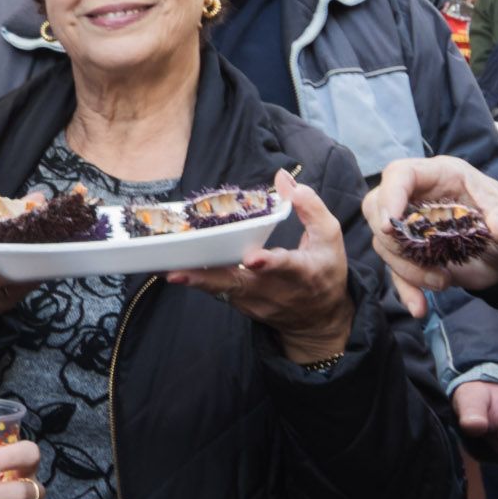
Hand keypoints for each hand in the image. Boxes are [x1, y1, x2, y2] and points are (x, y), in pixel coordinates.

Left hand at [168, 171, 354, 363]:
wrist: (319, 320)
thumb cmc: (325, 271)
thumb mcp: (329, 238)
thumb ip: (310, 206)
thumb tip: (284, 179)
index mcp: (303, 272)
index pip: (286, 267)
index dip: (270, 263)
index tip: (253, 258)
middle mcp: (276, 291)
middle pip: (238, 285)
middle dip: (208, 279)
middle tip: (178, 272)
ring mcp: (257, 303)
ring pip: (222, 291)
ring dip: (196, 281)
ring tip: (168, 270)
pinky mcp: (243, 307)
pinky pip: (219, 292)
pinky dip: (200, 281)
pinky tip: (178, 270)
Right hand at [365, 155, 497, 306]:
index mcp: (444, 176)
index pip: (401, 173)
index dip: (390, 194)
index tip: (392, 224)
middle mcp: (422, 196)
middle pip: (378, 205)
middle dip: (392, 237)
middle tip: (418, 257)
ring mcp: (415, 226)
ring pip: (385, 242)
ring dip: (407, 268)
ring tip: (443, 282)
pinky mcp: (415, 254)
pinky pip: (395, 270)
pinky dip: (405, 290)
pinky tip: (420, 308)